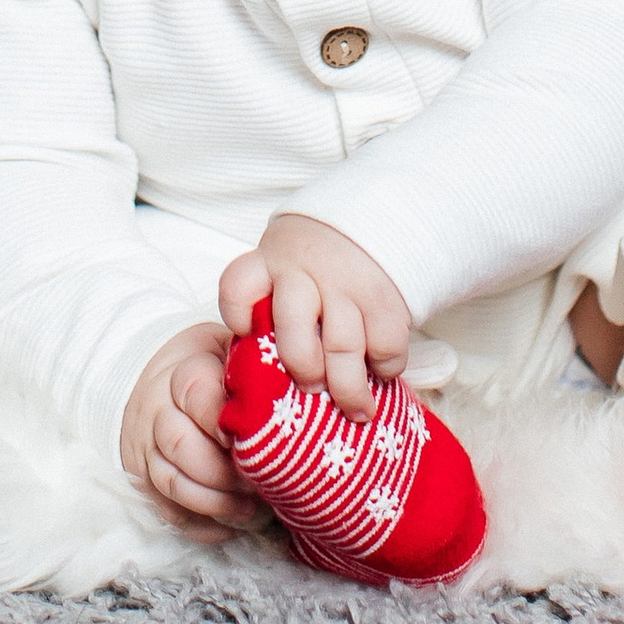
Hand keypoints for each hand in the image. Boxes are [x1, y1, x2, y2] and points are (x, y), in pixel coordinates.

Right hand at [120, 326, 256, 539]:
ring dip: (215, 502)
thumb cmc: (213, 369)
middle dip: (223, 471)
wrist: (161, 381)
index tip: (256, 438)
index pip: (195, 392)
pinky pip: (167, 510)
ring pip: (172, 481)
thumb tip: (308, 383)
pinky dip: (201, 524)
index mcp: (183, 372)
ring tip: (252, 509)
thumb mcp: (231, 353)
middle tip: (260, 481)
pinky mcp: (147, 480)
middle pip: (180, 443)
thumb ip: (257, 365)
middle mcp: (158, 409)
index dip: (223, 418)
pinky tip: (232, 526)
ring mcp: (148, 447)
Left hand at [218, 212, 410, 419]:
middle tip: (312, 389)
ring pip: (341, 347)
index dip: (238, 316)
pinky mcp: (385, 296)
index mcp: (270, 261)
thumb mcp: (287, 262)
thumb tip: (268, 377)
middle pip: (293, 333)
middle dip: (304, 370)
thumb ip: (273, 304)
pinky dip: (386, 366)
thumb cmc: (322, 257)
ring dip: (348, 388)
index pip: (237, 287)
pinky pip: (385, 345)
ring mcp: (346, 281)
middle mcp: (304, 270)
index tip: (247, 334)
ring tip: (356, 409)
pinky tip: (382, 369)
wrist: (382, 214)